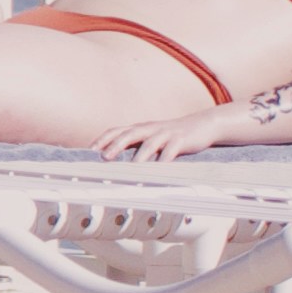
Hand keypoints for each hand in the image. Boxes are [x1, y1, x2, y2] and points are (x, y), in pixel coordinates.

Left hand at [95, 108, 230, 162]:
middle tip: (104, 157)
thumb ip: (135, 146)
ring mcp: (166, 133)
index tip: (89, 151)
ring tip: (132, 166)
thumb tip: (113, 159)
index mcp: (140, 128)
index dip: (103, 139)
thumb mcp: (151, 138)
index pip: (117, 131)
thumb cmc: (171, 136)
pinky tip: (161, 168)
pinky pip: (172, 149)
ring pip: (150, 143)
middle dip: (116, 145)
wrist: (202, 125)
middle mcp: (150, 129)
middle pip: (129, 134)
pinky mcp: (181, 140)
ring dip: (140, 155)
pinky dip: (166, 158)